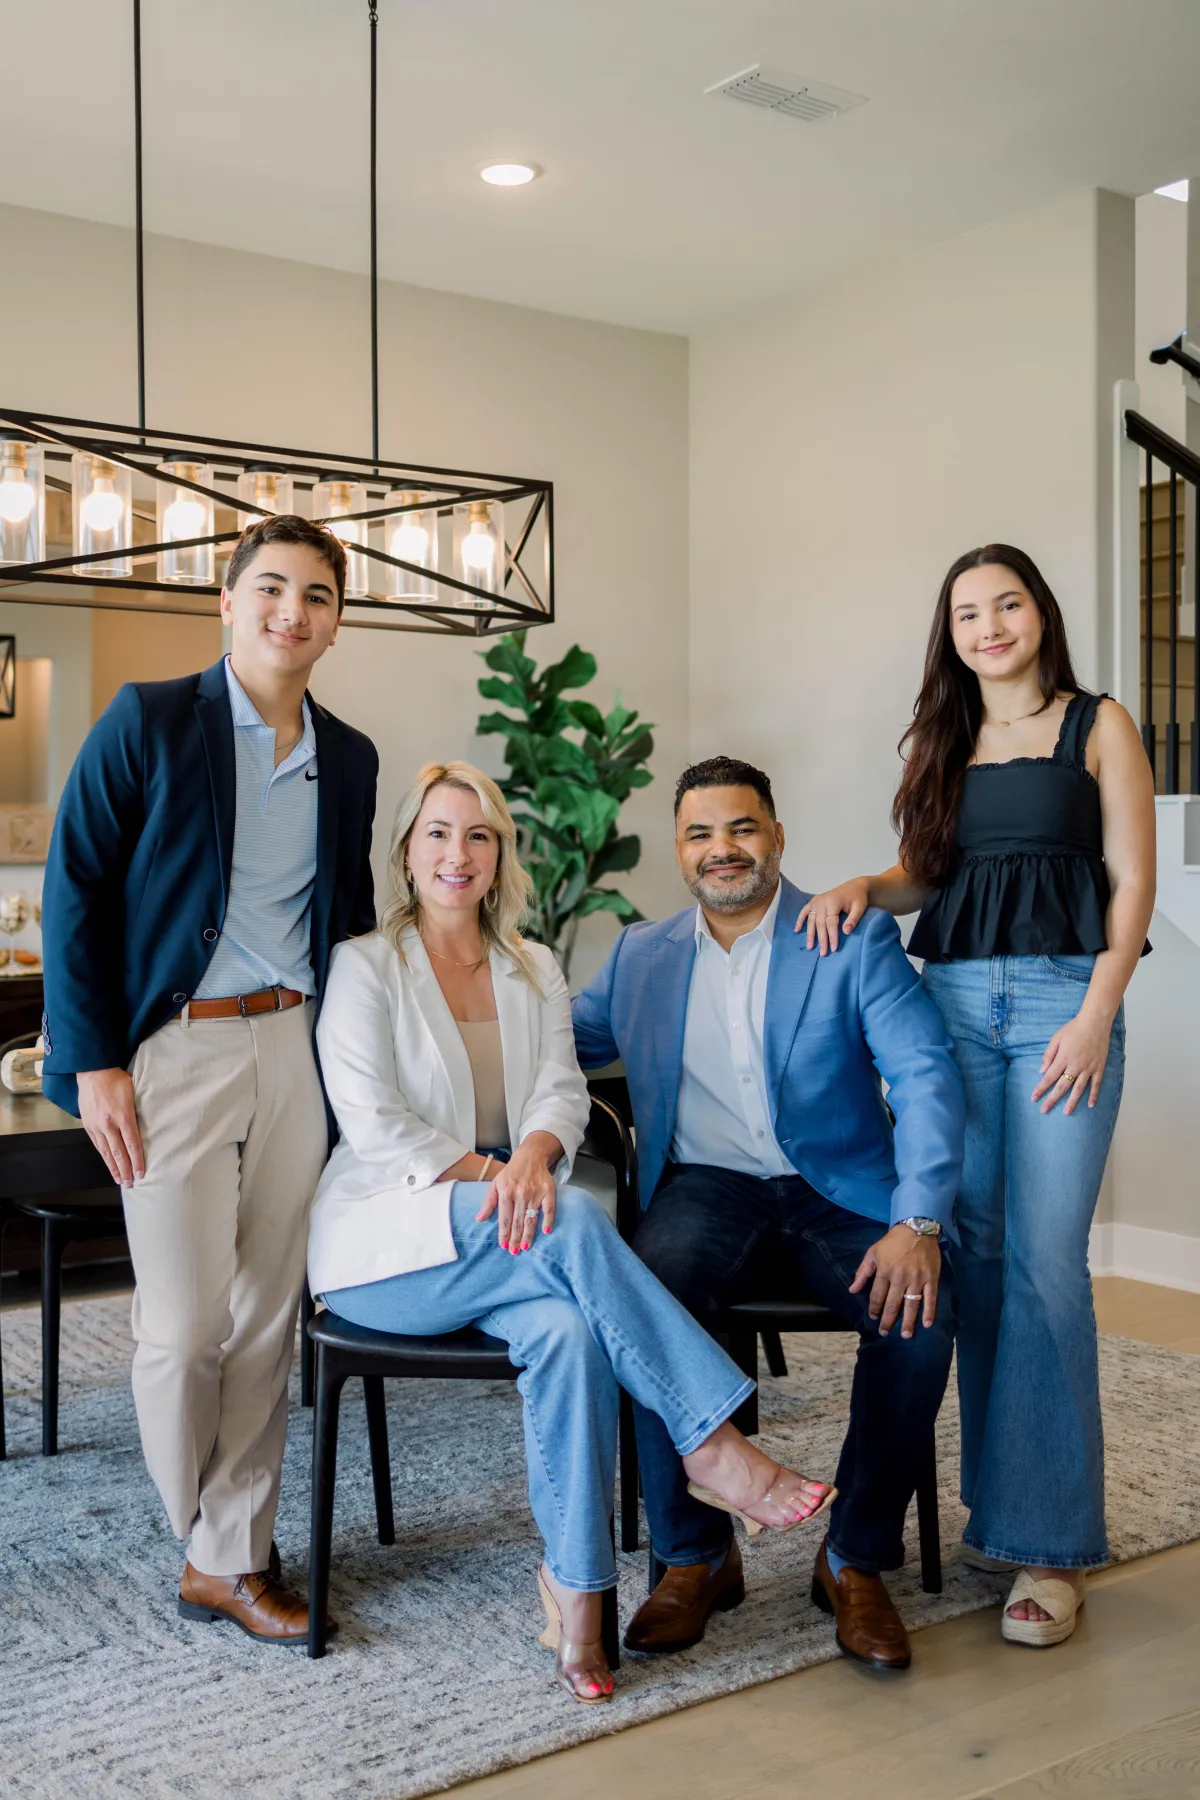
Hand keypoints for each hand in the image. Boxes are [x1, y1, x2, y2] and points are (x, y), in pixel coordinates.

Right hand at [77, 1067, 144, 1186]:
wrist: (92, 1071)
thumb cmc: (116, 1079)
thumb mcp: (135, 1091)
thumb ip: (141, 1109)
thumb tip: (153, 1121)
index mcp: (123, 1116)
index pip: (133, 1144)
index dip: (138, 1161)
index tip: (142, 1173)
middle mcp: (109, 1124)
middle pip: (119, 1153)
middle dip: (125, 1170)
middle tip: (130, 1183)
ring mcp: (97, 1126)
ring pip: (106, 1152)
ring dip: (113, 1168)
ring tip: (119, 1180)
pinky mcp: (88, 1125)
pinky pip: (97, 1145)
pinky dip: (104, 1157)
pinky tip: (109, 1164)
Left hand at [474, 1139, 557, 1251]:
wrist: (530, 1156)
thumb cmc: (510, 1173)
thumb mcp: (495, 1184)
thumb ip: (488, 1202)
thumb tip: (479, 1219)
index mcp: (506, 1192)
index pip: (504, 1218)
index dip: (504, 1233)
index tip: (503, 1245)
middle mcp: (521, 1193)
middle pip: (518, 1221)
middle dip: (515, 1238)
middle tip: (514, 1252)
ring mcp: (536, 1193)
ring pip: (531, 1218)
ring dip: (528, 1234)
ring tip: (525, 1247)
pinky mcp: (548, 1191)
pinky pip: (549, 1209)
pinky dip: (548, 1220)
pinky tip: (545, 1231)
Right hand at [796, 879, 869, 954]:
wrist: (855, 886)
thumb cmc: (858, 898)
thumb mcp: (860, 907)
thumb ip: (853, 919)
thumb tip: (846, 932)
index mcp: (833, 901)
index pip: (831, 922)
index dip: (832, 936)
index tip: (834, 948)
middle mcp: (822, 901)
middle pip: (820, 923)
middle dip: (821, 939)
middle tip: (823, 953)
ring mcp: (816, 901)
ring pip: (811, 920)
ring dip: (810, 934)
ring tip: (810, 947)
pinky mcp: (813, 901)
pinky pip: (804, 912)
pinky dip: (799, 920)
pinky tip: (797, 930)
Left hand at [849, 1224, 940, 1337]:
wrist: (916, 1228)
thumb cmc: (892, 1242)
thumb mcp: (873, 1253)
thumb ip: (862, 1272)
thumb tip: (852, 1290)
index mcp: (884, 1271)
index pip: (877, 1296)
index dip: (874, 1309)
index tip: (874, 1317)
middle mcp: (900, 1278)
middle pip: (893, 1304)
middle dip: (888, 1321)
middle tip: (885, 1332)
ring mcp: (917, 1279)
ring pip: (911, 1305)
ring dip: (908, 1322)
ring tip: (906, 1335)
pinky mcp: (931, 1278)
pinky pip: (931, 1298)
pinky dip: (929, 1312)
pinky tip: (927, 1324)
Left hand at [1031, 1006, 1113, 1113]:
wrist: (1095, 1023)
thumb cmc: (1073, 1029)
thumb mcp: (1056, 1038)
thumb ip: (1048, 1055)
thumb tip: (1042, 1071)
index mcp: (1063, 1059)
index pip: (1049, 1078)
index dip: (1040, 1089)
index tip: (1034, 1098)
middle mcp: (1075, 1066)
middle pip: (1062, 1086)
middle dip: (1052, 1099)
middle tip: (1044, 1110)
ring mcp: (1088, 1068)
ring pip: (1079, 1089)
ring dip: (1072, 1102)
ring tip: (1066, 1113)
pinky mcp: (1098, 1068)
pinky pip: (1096, 1084)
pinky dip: (1093, 1095)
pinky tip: (1090, 1105)